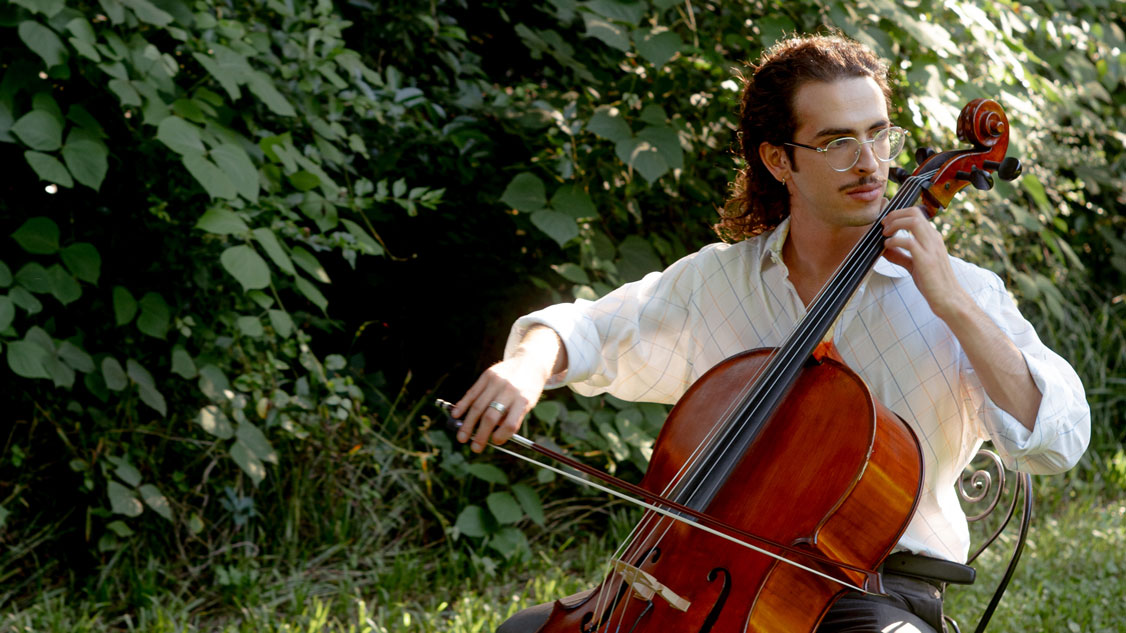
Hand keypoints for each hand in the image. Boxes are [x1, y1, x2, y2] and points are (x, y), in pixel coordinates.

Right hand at [451, 327, 563, 452]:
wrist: (530, 362)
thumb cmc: (528, 388)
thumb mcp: (528, 403)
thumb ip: (512, 417)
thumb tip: (491, 435)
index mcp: (523, 400)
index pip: (510, 424)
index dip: (501, 437)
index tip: (495, 442)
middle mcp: (509, 390)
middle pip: (491, 417)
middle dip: (480, 435)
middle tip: (475, 448)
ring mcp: (497, 381)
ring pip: (478, 406)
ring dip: (468, 424)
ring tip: (462, 437)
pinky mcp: (487, 375)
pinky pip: (472, 392)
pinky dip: (463, 405)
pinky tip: (456, 415)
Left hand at [880, 206, 968, 319]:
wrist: (948, 299)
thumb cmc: (932, 282)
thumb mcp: (914, 265)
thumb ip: (900, 255)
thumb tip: (884, 248)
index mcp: (932, 238)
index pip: (916, 214)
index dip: (898, 214)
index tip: (886, 222)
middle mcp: (933, 239)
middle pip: (914, 213)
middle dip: (895, 215)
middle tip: (883, 225)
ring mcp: (931, 248)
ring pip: (913, 222)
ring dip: (895, 224)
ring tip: (885, 233)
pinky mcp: (926, 260)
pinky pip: (908, 242)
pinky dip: (894, 241)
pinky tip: (887, 246)